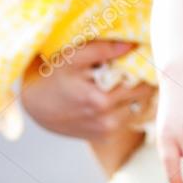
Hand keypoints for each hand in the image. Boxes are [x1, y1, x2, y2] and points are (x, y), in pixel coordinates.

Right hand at [20, 40, 155, 140]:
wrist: (37, 105)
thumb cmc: (54, 76)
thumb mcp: (73, 58)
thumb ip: (102, 50)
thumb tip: (131, 44)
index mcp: (102, 102)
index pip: (143, 85)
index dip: (146, 69)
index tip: (145, 56)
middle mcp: (108, 121)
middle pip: (144, 98)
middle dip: (143, 81)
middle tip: (137, 65)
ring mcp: (107, 132)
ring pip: (138, 110)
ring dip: (136, 95)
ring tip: (126, 79)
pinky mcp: (104, 138)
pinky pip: (127, 120)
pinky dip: (127, 107)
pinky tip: (116, 94)